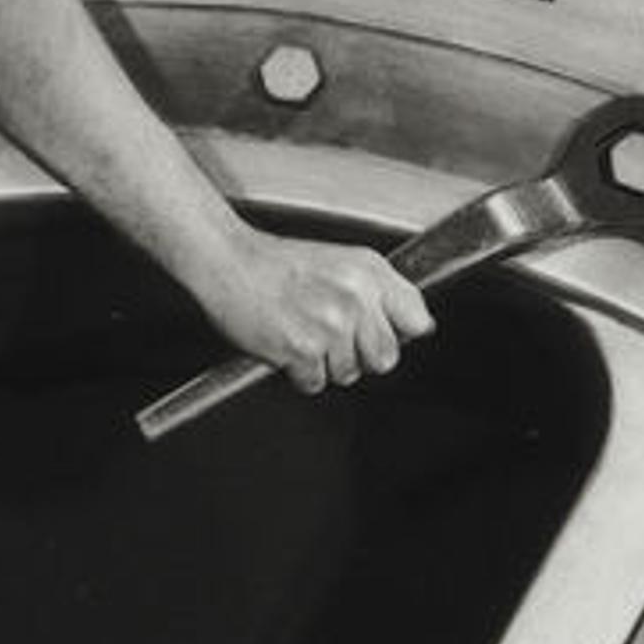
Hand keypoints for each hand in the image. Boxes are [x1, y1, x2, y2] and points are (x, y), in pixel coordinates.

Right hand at [201, 228, 434, 394]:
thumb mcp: (341, 261)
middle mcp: (355, 297)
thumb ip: (380, 290)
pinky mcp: (302, 349)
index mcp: (369, 271)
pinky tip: (287, 343)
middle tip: (333, 335)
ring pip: (349, 374)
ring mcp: (330, 324)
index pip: (417, 319)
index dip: (399, 332)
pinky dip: (299, 372)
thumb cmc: (278, 263)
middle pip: (386, 357)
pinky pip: (315, 383)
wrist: (227, 261)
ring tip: (304, 332)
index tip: (384, 331)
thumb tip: (417, 326)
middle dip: (361, 354)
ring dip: (325, 363)